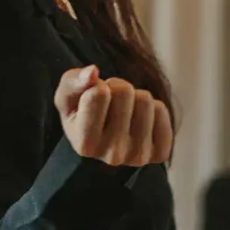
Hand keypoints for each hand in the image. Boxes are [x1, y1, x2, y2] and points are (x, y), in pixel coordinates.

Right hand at [56, 66, 173, 166]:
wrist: (103, 140)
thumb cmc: (81, 113)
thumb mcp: (67, 96)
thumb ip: (73, 81)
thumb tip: (93, 72)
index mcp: (85, 144)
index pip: (99, 94)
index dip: (97, 86)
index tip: (93, 98)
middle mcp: (112, 155)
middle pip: (124, 92)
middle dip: (117, 89)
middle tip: (110, 104)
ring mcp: (139, 157)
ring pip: (146, 100)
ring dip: (135, 98)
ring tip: (124, 112)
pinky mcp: (160, 153)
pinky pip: (162, 111)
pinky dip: (153, 109)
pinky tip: (139, 121)